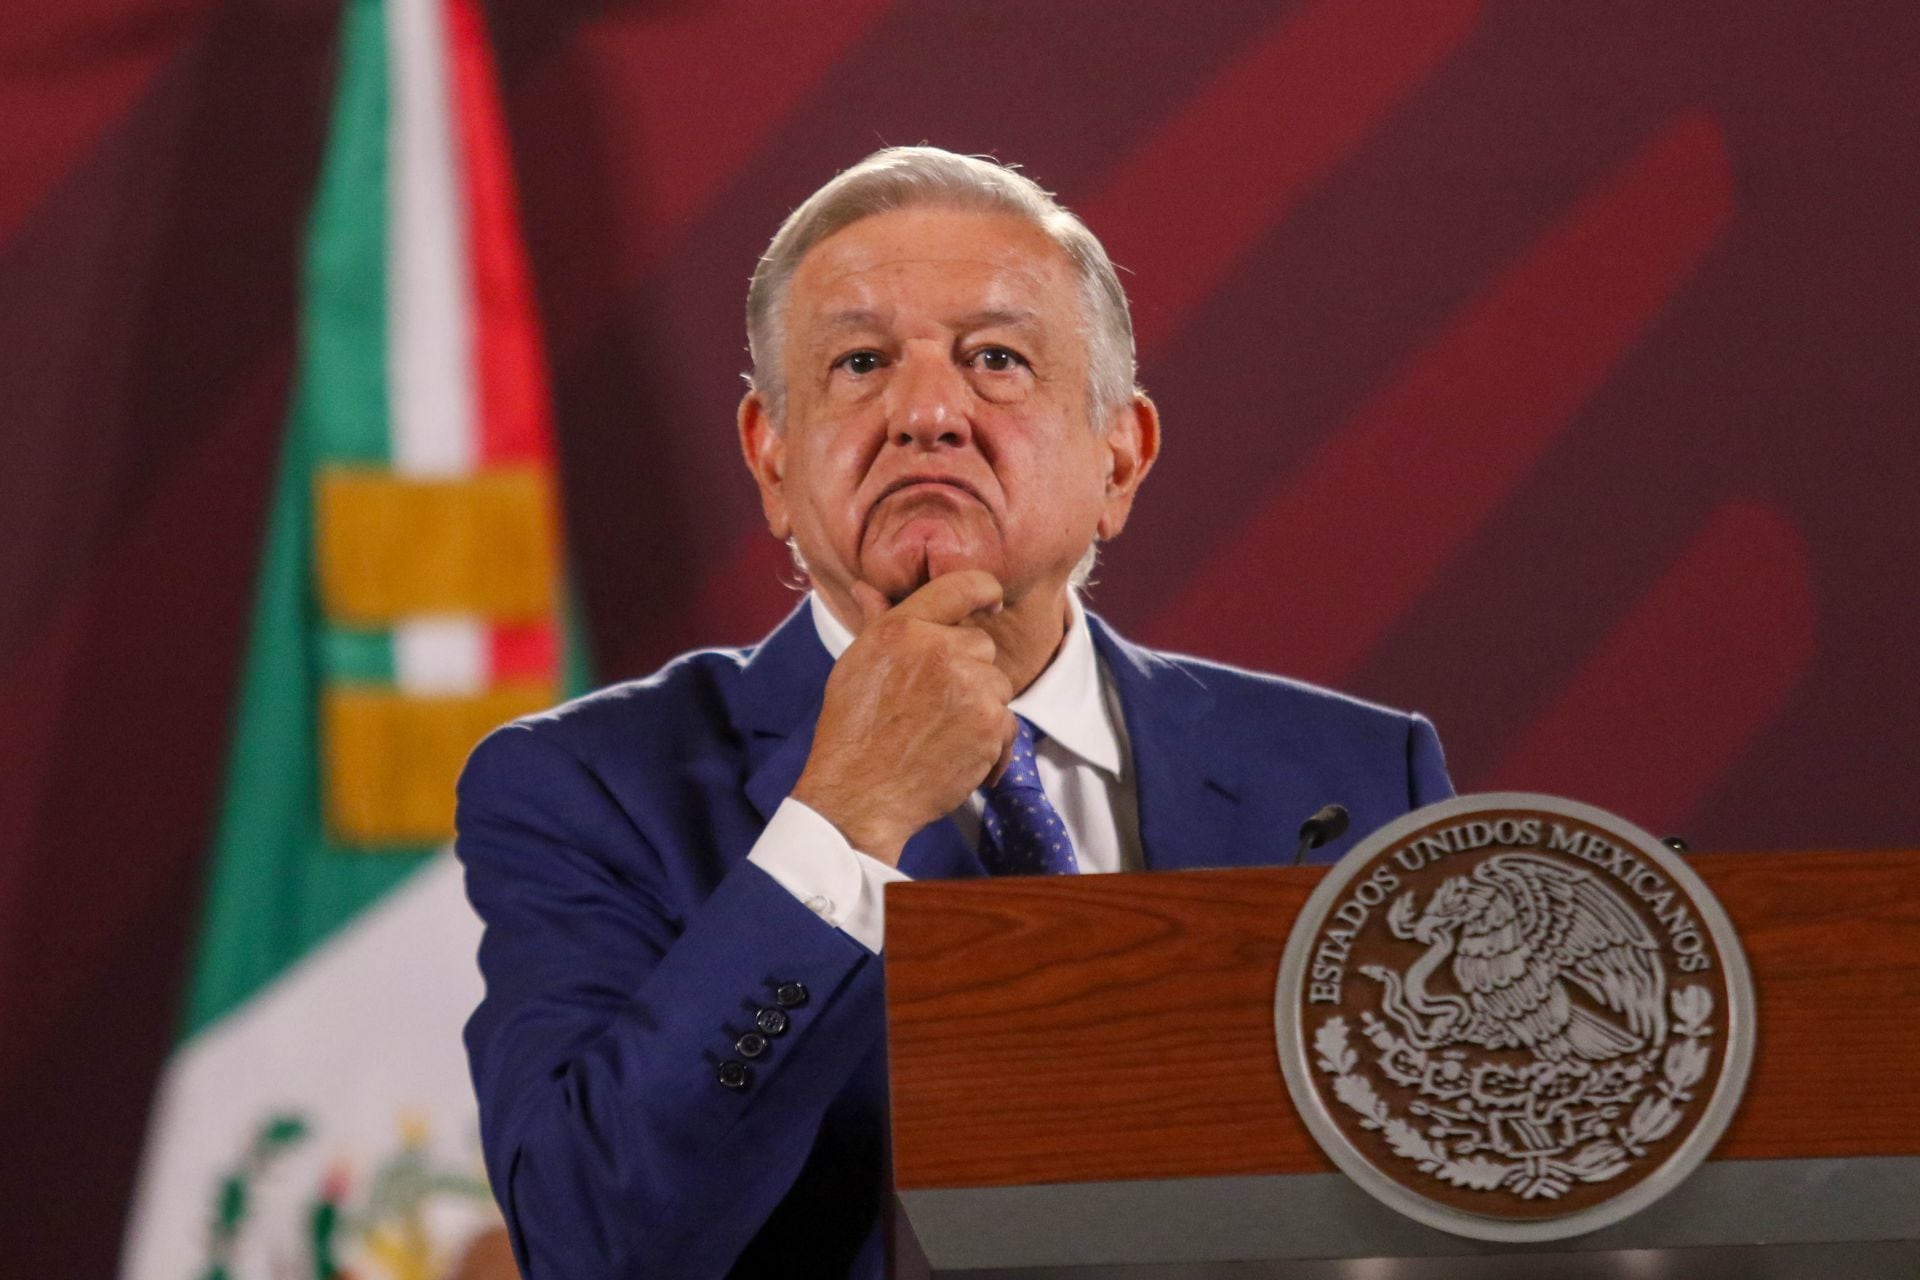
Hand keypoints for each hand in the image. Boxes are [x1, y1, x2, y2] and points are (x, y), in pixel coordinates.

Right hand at [791, 570, 1016, 865]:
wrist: (859, 794)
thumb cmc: (852, 730)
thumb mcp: (856, 664)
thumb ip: (875, 621)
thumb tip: (866, 588)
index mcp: (904, 628)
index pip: (964, 585)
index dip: (986, 592)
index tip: (991, 603)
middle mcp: (940, 649)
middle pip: (982, 643)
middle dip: (968, 669)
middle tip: (934, 701)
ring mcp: (970, 687)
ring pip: (997, 684)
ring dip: (980, 705)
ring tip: (941, 731)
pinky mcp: (991, 724)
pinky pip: (1008, 723)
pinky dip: (990, 742)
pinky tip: (957, 754)